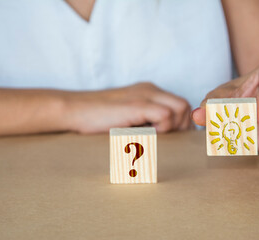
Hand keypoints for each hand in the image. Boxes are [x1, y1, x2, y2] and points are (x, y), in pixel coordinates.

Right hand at [64, 82, 191, 132]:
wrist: (74, 109)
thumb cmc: (97, 118)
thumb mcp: (127, 117)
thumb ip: (145, 121)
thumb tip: (164, 138)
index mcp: (149, 92)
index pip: (180, 104)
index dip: (182, 123)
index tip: (174, 138)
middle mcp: (150, 90)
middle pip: (184, 105)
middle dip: (182, 126)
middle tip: (169, 140)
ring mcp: (144, 95)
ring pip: (180, 108)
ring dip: (173, 126)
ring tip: (155, 135)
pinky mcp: (137, 104)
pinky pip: (164, 114)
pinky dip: (162, 127)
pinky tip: (146, 133)